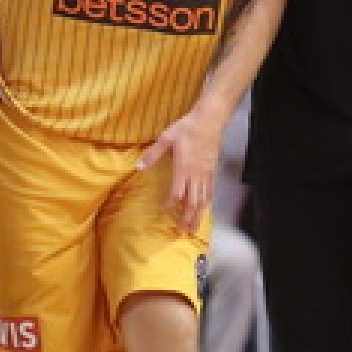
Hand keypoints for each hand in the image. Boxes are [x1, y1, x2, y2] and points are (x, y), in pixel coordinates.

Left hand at [138, 110, 219, 232]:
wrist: (209, 120)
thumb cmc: (186, 128)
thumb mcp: (166, 138)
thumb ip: (152, 154)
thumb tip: (137, 167)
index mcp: (183, 168)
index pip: (177, 193)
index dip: (170, 205)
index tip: (163, 211)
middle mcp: (196, 175)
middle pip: (193, 203)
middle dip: (187, 219)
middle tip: (181, 231)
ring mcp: (206, 174)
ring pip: (203, 200)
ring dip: (198, 216)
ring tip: (194, 228)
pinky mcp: (213, 171)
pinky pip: (211, 191)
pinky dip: (207, 203)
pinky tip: (205, 209)